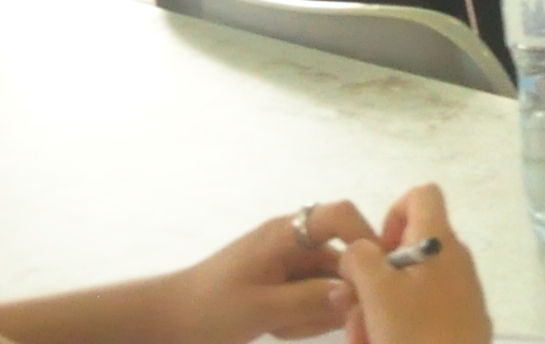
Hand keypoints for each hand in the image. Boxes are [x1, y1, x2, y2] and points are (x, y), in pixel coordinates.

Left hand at [165, 203, 371, 343]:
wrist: (169, 320)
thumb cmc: (208, 309)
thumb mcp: (260, 310)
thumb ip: (310, 300)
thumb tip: (356, 292)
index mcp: (285, 233)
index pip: (340, 215)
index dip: (365, 238)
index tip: (375, 276)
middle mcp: (292, 239)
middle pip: (341, 260)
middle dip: (331, 296)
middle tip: (298, 322)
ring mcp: (289, 261)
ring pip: (330, 285)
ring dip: (314, 312)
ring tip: (280, 328)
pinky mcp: (285, 282)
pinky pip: (314, 297)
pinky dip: (304, 317)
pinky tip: (279, 329)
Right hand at [335, 188, 487, 343]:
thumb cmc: (417, 335)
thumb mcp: (377, 291)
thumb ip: (360, 258)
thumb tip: (361, 252)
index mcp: (440, 242)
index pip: (421, 196)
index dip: (393, 214)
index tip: (378, 254)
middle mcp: (455, 262)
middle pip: (404, 256)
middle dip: (373, 286)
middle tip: (359, 315)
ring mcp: (460, 296)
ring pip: (405, 294)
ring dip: (378, 316)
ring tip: (368, 343)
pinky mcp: (460, 326)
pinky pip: (420, 318)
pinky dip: (398, 332)